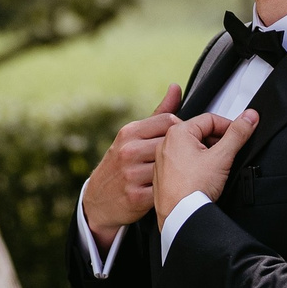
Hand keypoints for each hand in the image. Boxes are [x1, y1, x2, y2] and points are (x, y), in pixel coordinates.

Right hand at [82, 85, 180, 247]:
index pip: (168, 121)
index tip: (185, 140)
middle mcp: (128, 151)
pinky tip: (172, 188)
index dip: (181, 130)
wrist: (97, 200)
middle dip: (184, 151)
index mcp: (129, 132)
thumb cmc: (121, 164)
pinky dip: (171, 189)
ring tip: (182, 174)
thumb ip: (159, 113)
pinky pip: (165, 189)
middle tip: (189, 158)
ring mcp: (131, 174)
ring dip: (180, 171)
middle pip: (172, 143)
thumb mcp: (133, 137)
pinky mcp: (137, 197)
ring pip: (171, 166)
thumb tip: (176, 87)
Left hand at [154, 107, 258, 222]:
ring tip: (217, 169)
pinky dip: (197, 167)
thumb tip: (249, 117)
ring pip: (192, 149)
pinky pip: (184, 164)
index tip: (239, 135)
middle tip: (229, 155)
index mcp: (177, 133)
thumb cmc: (192, 188)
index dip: (229, 126)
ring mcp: (163, 161)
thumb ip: (238, 134)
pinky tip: (204, 178)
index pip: (210, 119)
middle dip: (218, 142)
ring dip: (208, 155)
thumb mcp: (222, 157)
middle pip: (201, 133)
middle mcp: (166, 144)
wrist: (180, 217)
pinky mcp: (164, 176)